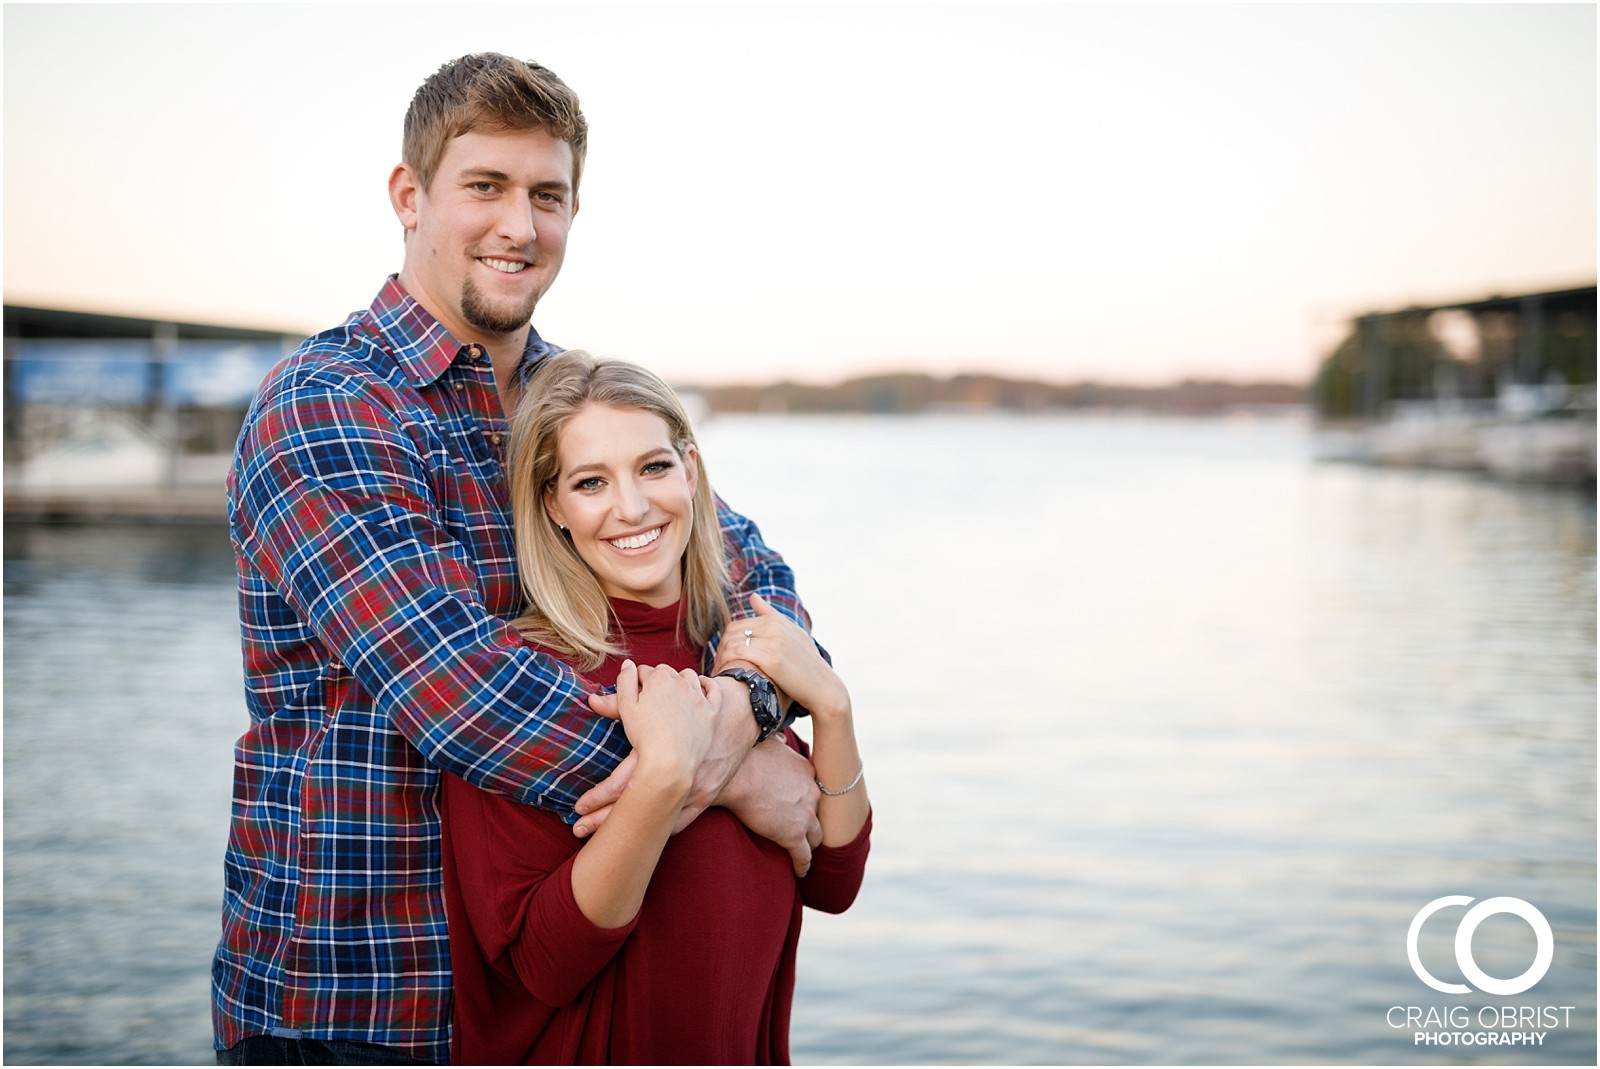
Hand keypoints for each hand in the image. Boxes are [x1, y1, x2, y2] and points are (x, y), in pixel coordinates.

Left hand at [574, 667, 757, 837]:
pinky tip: (639, 845)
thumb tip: (592, 702)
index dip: (598, 797)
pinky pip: (680, 823)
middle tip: (577, 830)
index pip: (625, 783)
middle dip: (604, 821)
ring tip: (600, 843)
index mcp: (664, 754)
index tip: (577, 808)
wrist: (739, 715)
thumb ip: (624, 704)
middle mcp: (679, 777)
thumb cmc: (693, 705)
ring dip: (629, 834)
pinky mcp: (707, 797)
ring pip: (657, 820)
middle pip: (637, 807)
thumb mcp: (660, 701)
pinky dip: (660, 834)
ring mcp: (695, 790)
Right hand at [615, 661, 713, 786]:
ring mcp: (698, 695)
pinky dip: (707, 685)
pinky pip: (713, 689)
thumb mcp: (626, 707)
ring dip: (680, 680)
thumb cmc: (645, 736)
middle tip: (652, 697)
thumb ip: (625, 681)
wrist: (670, 762)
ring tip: (673, 693)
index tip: (636, 694)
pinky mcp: (711, 710)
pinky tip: (700, 687)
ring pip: (689, 676)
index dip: (637, 682)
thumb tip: (628, 664)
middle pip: (666, 672)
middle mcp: (680, 682)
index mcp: (658, 678)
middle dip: (658, 680)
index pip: (644, 671)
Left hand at [716, 594, 849, 720]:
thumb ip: (770, 614)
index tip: (724, 659)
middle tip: (718, 668)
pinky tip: (726, 676)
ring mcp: (774, 641)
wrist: (823, 687)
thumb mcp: (791, 633)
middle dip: (720, 650)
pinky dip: (726, 663)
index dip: (726, 642)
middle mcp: (774, 626)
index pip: (737, 624)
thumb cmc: (806, 663)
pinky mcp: (772, 658)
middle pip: (731, 633)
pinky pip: (737, 653)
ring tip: (720, 673)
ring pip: (732, 642)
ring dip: (720, 659)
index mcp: (776, 619)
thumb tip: (752, 596)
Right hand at [717, 734, 822, 875]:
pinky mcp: (793, 836)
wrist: (739, 776)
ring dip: (810, 844)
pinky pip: (803, 856)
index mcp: (807, 772)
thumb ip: (778, 744)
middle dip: (812, 822)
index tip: (799, 804)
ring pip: (816, 837)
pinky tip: (800, 872)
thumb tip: (778, 740)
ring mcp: (805, 816)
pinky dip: (803, 865)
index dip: (806, 799)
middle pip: (818, 814)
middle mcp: (812, 793)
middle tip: (804, 830)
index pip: (812, 789)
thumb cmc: (747, 756)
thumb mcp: (769, 741)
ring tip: (804, 852)